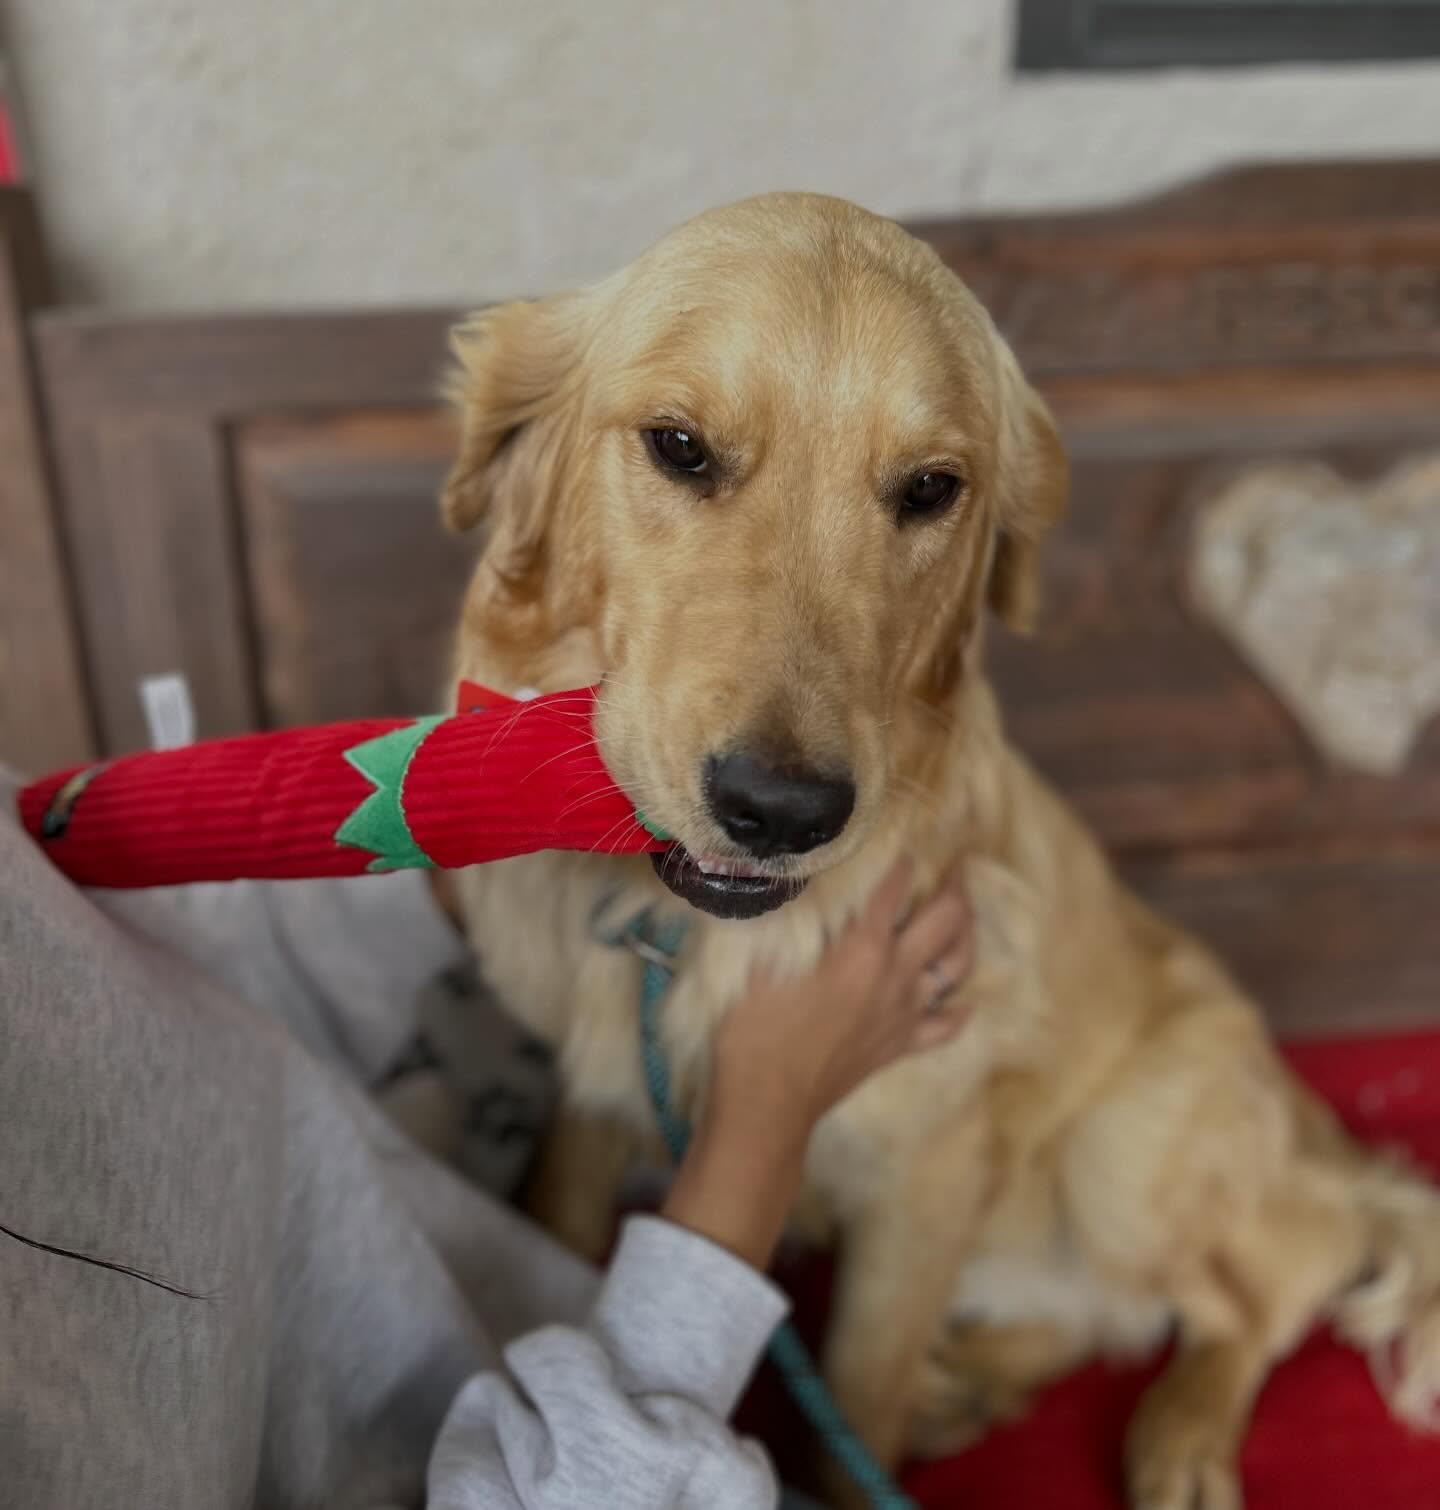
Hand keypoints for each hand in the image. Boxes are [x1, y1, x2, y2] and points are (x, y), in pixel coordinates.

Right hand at [662, 859, 972, 1269]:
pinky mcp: (900, 1046)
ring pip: (956, 967)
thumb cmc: (753, 1028)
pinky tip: (965, 999)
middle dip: (955, 889)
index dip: (902, 861)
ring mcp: (903, 1013)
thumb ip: (786, 917)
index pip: (893, 889)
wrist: (767, 1102)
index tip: (909, 841)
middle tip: (958, 867)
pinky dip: (960, 1009)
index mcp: (860, 948)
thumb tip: (792, 880)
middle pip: (944, 921)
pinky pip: (945, 1026)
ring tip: (966, 915)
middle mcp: (893, 975)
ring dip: (967, 936)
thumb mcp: (762, 959)